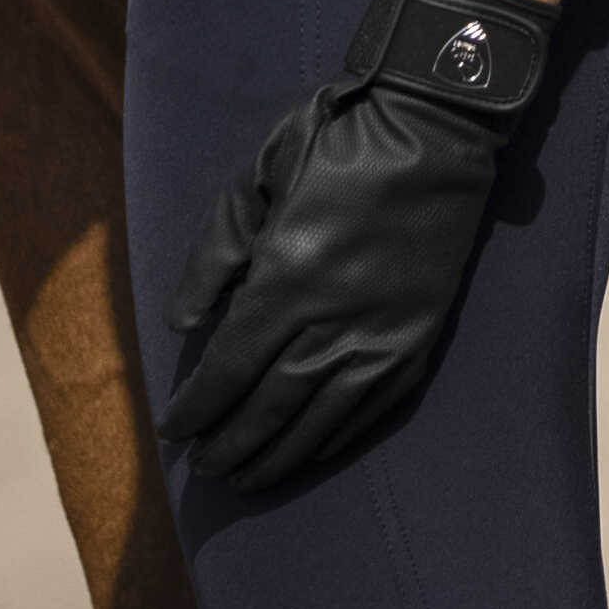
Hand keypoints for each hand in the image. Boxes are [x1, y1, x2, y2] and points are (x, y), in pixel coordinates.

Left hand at [162, 0, 563, 509]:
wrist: (436, 131)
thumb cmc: (336, 143)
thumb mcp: (255, 179)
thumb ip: (215, 255)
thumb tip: (184, 323)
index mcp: (287, 277)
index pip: (230, 367)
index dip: (198, 407)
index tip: (173, 431)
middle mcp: (334, 319)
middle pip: (270, 405)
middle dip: (230, 443)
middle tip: (203, 469)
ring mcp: (382, 335)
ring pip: (318, 419)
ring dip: (276, 455)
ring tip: (245, 476)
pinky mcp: (418, 340)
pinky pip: (370, 408)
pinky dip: (333, 438)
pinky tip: (308, 452)